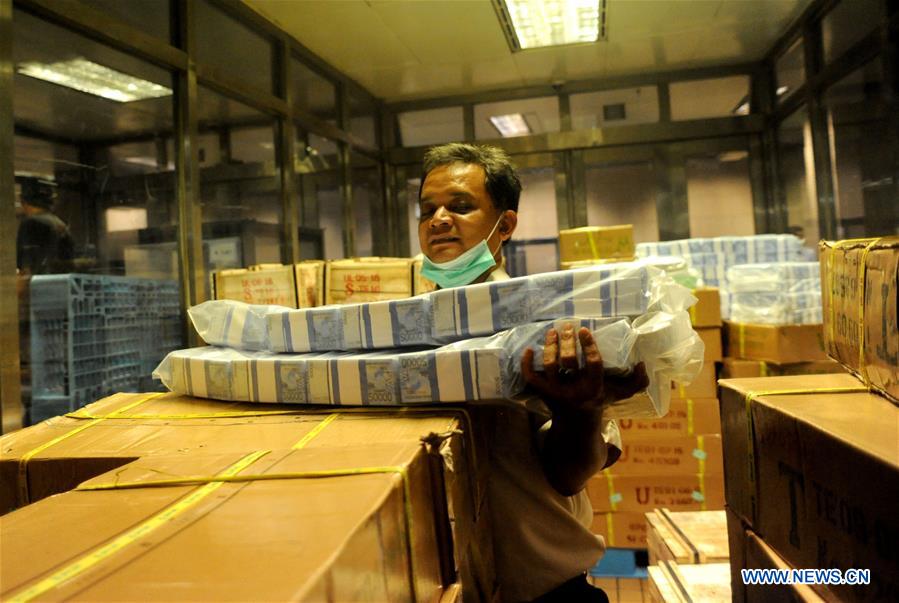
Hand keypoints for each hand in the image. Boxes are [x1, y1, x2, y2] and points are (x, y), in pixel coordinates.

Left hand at [521, 322, 648, 416]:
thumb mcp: (620, 393)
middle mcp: (574, 391)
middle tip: (567, 326)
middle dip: (567, 341)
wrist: (576, 424)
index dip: (589, 346)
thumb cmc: (599, 399)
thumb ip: (636, 381)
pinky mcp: (542, 393)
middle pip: (568, 362)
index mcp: (594, 388)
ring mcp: (556, 392)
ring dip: (549, 347)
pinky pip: (530, 378)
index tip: (584, 330)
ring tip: (552, 332)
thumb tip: (641, 363)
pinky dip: (526, 363)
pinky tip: (528, 349)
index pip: (593, 364)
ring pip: (549, 366)